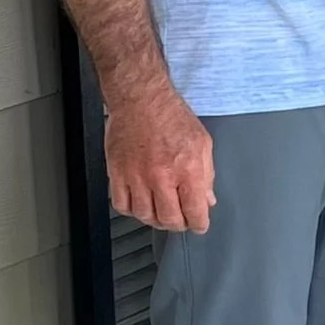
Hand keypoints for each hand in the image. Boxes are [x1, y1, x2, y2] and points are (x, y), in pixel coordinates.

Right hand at [104, 84, 215, 231]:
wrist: (141, 99)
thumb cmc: (171, 116)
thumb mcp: (202, 142)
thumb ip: (207, 174)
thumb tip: (207, 199)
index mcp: (187, 168)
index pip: (195, 210)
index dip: (199, 224)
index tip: (199, 224)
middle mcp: (161, 176)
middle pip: (169, 219)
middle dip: (179, 224)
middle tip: (181, 219)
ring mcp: (136, 176)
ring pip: (145, 216)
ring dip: (155, 219)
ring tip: (162, 211)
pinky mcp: (117, 174)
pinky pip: (122, 205)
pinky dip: (132, 210)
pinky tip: (141, 203)